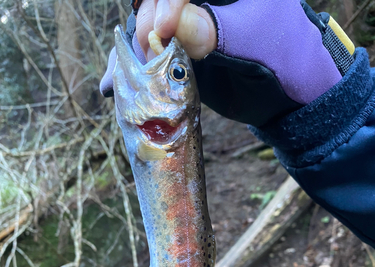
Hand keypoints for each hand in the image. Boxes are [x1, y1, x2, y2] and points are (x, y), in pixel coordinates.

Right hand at [101, 0, 354, 127]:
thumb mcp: (253, 42)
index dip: (165, 0)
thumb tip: (171, 23)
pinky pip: (148, 52)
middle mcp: (200, 1)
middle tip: (146, 52)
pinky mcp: (177, 50)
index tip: (163, 28)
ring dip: (129, 50)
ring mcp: (186, 23)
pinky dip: (130, 69)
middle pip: (156, 0)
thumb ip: (214, 30)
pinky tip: (113, 84)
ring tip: (118, 77)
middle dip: (145, 23)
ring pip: (145, 25)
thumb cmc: (282, 61)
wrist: (286, 97)